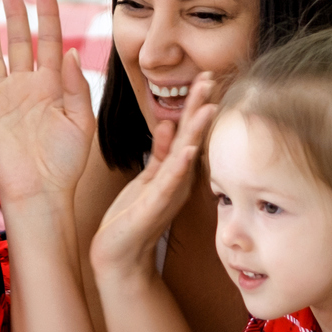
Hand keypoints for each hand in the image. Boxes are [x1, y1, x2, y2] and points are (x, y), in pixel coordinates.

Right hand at [0, 0, 96, 207]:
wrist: (40, 193)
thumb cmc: (65, 163)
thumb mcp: (81, 122)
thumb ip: (76, 86)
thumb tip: (68, 51)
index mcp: (52, 86)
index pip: (51, 41)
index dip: (48, 15)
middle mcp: (26, 88)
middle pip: (21, 43)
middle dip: (17, 17)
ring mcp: (2, 100)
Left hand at [88, 73, 220, 279]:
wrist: (118, 255)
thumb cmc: (132, 217)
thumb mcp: (147, 177)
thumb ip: (159, 151)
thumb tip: (167, 122)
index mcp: (174, 170)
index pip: (188, 130)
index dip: (196, 104)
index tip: (206, 76)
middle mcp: (177, 179)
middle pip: (192, 136)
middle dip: (201, 107)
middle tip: (212, 79)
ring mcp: (168, 193)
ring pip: (185, 156)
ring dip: (197, 132)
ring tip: (208, 107)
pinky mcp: (154, 207)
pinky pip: (168, 183)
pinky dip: (179, 166)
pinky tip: (188, 150)